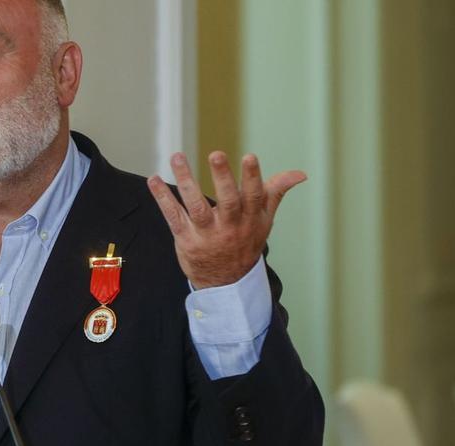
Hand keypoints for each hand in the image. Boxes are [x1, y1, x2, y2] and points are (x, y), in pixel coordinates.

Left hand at [147, 151, 305, 288]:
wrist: (226, 281)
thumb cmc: (245, 242)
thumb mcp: (264, 219)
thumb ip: (275, 192)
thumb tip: (301, 173)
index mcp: (249, 219)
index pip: (253, 196)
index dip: (252, 177)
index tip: (250, 156)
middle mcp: (229, 227)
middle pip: (227, 201)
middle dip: (222, 178)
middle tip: (216, 154)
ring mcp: (206, 234)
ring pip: (196, 206)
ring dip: (186, 181)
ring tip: (178, 156)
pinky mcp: (185, 239)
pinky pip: (173, 216)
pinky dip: (162, 198)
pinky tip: (153, 179)